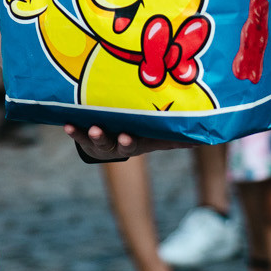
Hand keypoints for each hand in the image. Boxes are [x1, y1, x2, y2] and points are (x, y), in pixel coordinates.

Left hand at [63, 123, 182, 160]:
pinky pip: (77, 134)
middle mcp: (117, 145)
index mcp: (134, 144)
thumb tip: (203, 137)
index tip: (127, 137)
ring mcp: (100, 142)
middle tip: (116, 135)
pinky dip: (73, 131)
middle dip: (114, 140)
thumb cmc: (137, 136)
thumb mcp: (155, 138)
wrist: (109, 144)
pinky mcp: (85, 136)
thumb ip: (175, 138)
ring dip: (92, 135)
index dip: (130, 142)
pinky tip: (66, 125)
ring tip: (91, 127)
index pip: (135, 145)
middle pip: (116, 145)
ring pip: (96, 140)